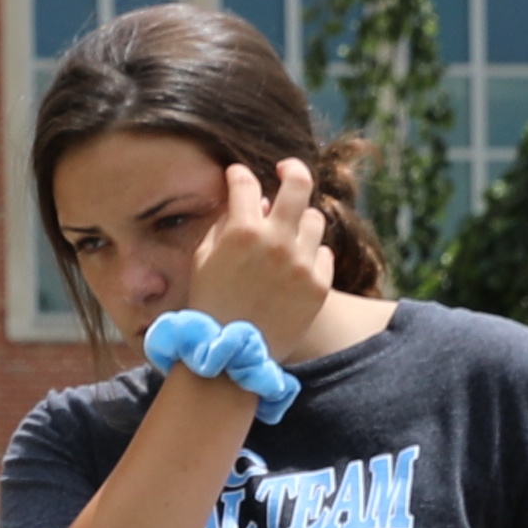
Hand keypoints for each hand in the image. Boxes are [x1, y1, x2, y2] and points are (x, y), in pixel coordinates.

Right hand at [178, 154, 341, 353]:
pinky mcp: (319, 285)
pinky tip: (294, 268)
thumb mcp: (203, 262)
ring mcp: (301, 263)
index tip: (237, 176)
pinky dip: (311, 256)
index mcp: (241, 232)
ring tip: (287, 236)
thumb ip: (224, 225)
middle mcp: (275, 242)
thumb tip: (254, 202)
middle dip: (291, 169)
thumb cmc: (209, 307)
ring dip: (300, 222)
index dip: (238, 174)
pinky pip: (324, 254)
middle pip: (299, 183)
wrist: (231, 359)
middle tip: (286, 170)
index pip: (245, 182)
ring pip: (314, 219)